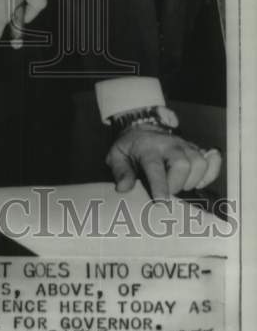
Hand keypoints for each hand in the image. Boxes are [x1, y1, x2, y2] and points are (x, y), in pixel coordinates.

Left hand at [106, 126, 221, 199]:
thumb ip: (121, 172)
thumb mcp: (117, 156)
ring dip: (194, 180)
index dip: (160, 184)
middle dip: (178, 184)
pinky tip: (198, 181)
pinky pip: (212, 161)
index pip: (155, 166)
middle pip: (183, 164)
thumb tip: (123, 188)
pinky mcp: (196, 149)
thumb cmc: (130, 148)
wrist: (143, 129)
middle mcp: (169, 145)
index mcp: (148, 148)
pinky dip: (210, 174)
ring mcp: (185, 146)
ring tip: (181, 185)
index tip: (162, 201)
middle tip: (169, 191)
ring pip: (200, 162)